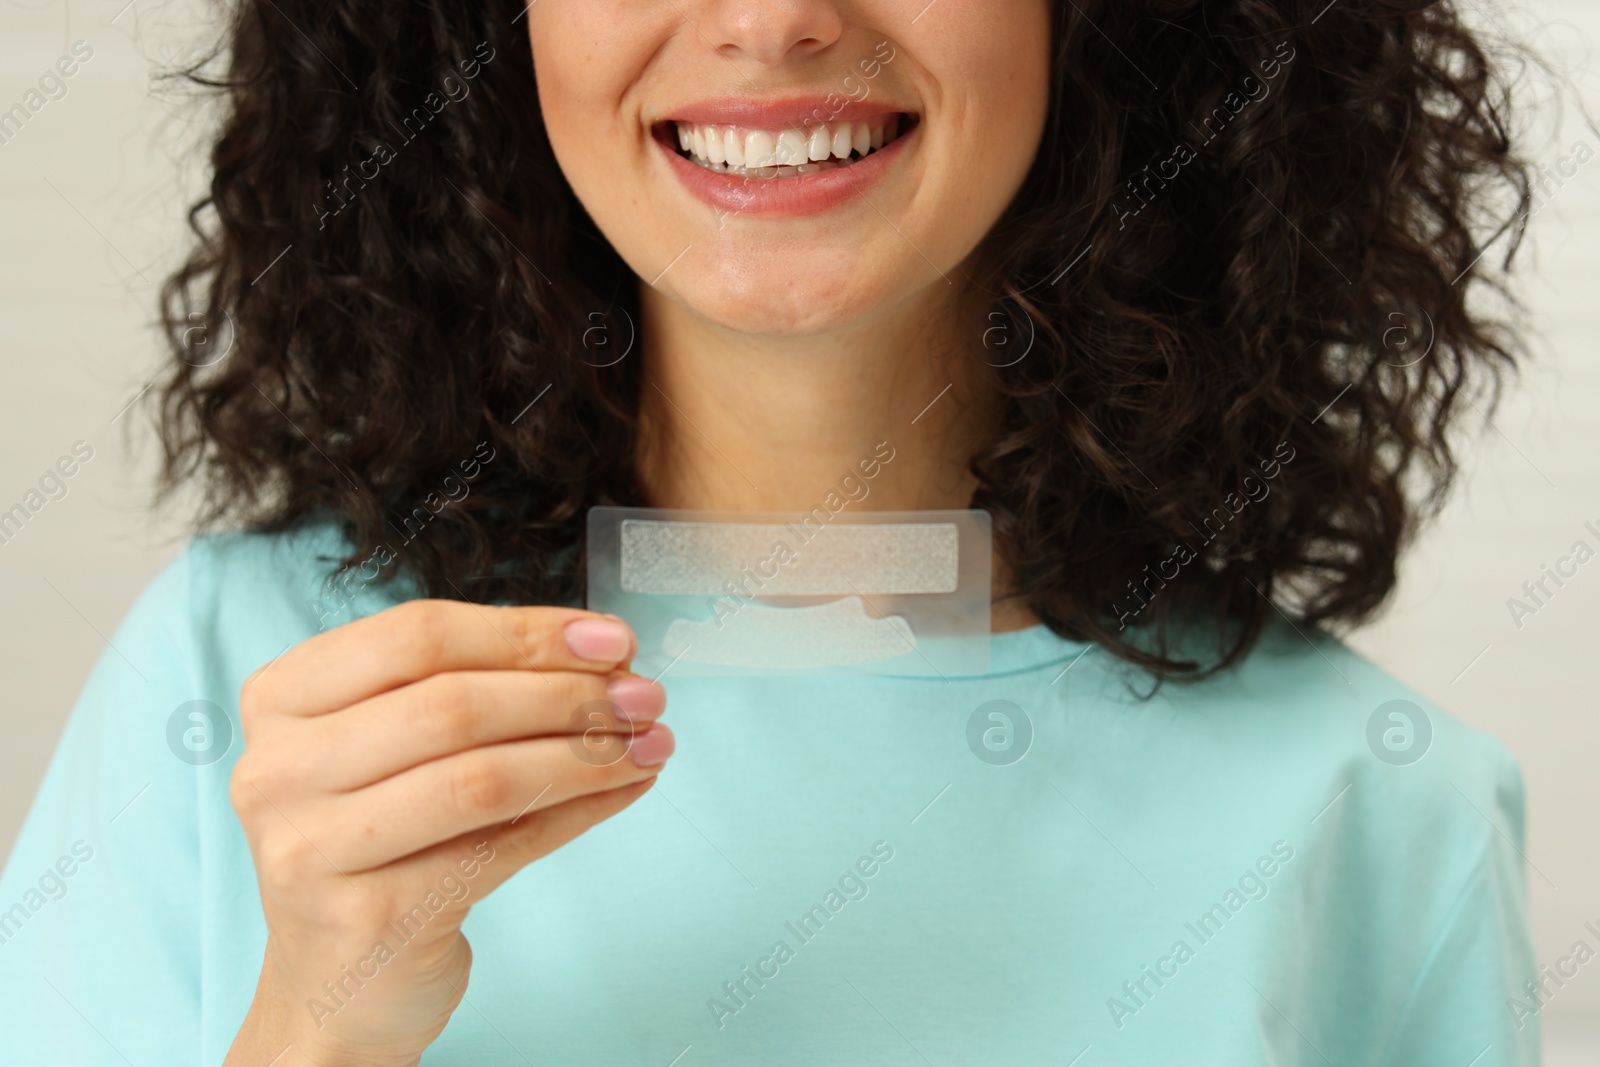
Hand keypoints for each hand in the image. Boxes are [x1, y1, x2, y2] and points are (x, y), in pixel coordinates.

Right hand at [223, 601, 670, 1066]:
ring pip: (481, 776)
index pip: (418, 635)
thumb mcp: (394, 747)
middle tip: (645, 696)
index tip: (613, 639)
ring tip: (650, 743)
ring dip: (585, 753)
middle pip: (452, 704)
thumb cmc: (380, 841)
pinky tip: (624, 790)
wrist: (337, 982)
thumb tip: (604, 654)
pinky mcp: (368, 917)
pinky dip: (578, 811)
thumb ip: (472, 689)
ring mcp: (312, 848)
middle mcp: (277, 769)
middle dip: (568, 693)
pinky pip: (501, 847)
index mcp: (281, 700)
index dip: (527, 631)